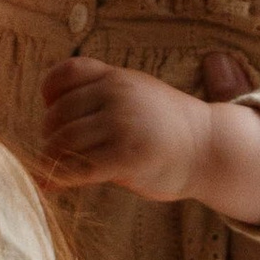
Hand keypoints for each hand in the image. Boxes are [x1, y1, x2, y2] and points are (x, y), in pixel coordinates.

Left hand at [39, 49, 259, 223]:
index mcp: (117, 77)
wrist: (210, 149)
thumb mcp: (137, 95)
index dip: (50, 94)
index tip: (51, 111)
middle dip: (50, 136)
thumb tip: (51, 121)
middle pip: (58, 113)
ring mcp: (122, 123)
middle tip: (54, 153)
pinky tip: (51, 186)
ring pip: (63, 141)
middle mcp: (117, 94)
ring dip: (50, 160)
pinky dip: (58, 178)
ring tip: (53, 170)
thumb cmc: (167, 128)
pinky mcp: (126, 155)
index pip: (66, 74)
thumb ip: (101, 98)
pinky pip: (77, 167)